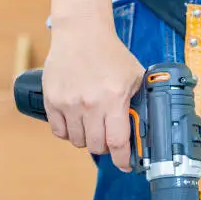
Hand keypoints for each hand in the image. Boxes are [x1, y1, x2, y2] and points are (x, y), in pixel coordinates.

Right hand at [42, 18, 143, 171]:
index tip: (126, 166)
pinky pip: (59, 131)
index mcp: (113, 99)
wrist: (81, 33)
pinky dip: (68, 132)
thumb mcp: (135, 76)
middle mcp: (90, 104)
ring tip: (93, 126)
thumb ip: (140, 101)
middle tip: (109, 138)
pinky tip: (77, 122)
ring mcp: (68, 103)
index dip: (123, 160)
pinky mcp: (52, 100)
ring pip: (78, 141)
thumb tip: (148, 125)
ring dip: (88, 139)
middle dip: (106, 147)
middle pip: (97, 146)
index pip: (118, 142)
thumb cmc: (110, 54)